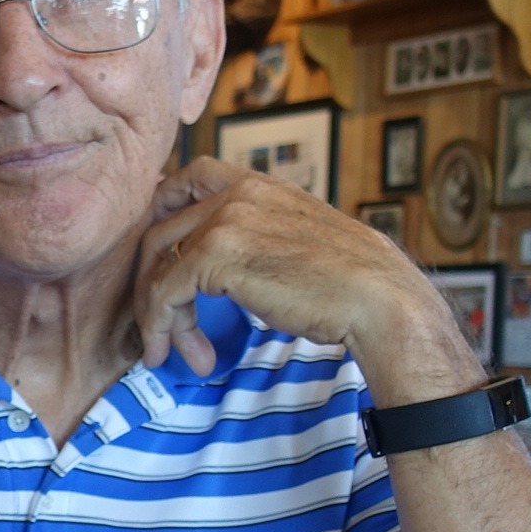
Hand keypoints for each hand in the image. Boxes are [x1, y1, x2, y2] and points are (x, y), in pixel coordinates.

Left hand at [130, 158, 484, 405]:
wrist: (378, 300)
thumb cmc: (347, 285)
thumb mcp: (296, 244)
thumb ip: (257, 240)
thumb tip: (221, 267)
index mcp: (260, 185)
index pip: (190, 177)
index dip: (161, 211)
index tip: (155, 254)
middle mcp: (239, 194)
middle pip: (161, 229)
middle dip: (152, 283)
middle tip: (160, 326)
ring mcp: (226, 220)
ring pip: (157, 264)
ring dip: (157, 315)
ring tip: (168, 353)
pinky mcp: (216, 254)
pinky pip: (163, 291)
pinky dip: (162, 326)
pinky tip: (179, 354)